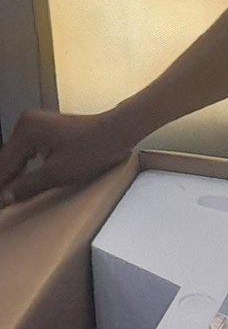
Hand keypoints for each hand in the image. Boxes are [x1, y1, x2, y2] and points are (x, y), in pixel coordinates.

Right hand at [0, 107, 134, 207]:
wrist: (116, 133)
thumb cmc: (91, 151)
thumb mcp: (57, 173)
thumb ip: (27, 186)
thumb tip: (4, 198)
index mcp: (25, 131)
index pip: (3, 164)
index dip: (0, 187)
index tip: (0, 205)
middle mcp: (26, 123)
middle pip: (7, 159)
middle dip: (4, 181)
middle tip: (2, 204)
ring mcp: (35, 124)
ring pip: (16, 156)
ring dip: (11, 176)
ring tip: (7, 197)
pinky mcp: (44, 129)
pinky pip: (27, 151)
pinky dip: (23, 167)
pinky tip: (20, 182)